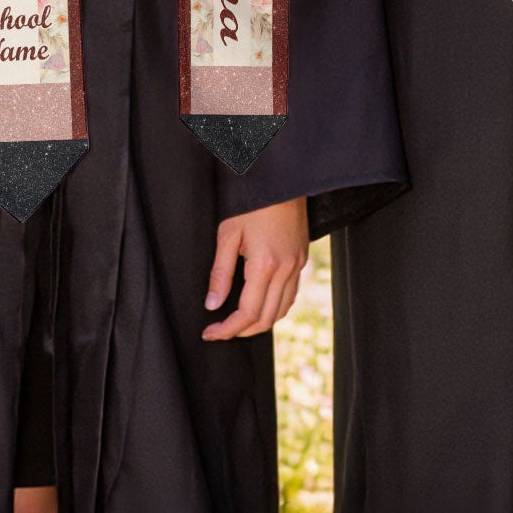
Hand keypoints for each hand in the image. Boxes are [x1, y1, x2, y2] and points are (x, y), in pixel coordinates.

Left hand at [202, 196, 308, 340]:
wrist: (282, 179)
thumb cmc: (253, 202)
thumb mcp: (228, 234)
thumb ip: (220, 273)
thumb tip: (212, 304)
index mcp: (265, 264)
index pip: (247, 313)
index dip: (227, 329)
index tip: (210, 333)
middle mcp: (286, 268)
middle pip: (266, 318)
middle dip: (242, 331)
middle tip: (220, 330)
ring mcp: (297, 264)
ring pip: (282, 309)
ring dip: (260, 322)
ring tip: (238, 322)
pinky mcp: (302, 258)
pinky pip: (291, 294)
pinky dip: (275, 307)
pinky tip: (260, 303)